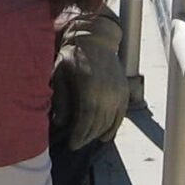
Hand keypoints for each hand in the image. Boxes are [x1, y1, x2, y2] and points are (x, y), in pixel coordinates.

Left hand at [52, 6, 129, 150]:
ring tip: (86, 139)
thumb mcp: (60, 74)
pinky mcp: (124, 91)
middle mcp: (107, 92)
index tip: (71, 144)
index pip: (86, 121)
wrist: (95, 39)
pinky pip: (120, 116)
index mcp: (90, 89)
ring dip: (98, 134)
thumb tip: (60, 123)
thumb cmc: (73, 56)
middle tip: (76, 144)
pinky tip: (104, 136)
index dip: (79, 136)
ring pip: (109, 122)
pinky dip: (113, 128)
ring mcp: (118, 92)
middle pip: (98, 124)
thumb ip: (62, 99)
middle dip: (87, 137)